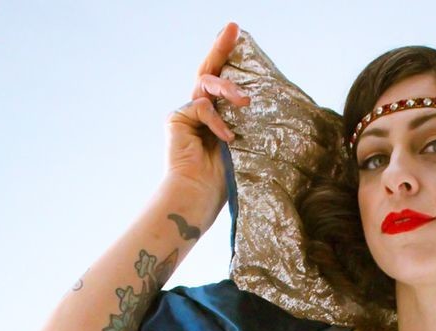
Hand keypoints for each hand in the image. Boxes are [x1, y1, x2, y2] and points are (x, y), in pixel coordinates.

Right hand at [164, 22, 250, 209]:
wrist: (198, 197)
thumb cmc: (224, 181)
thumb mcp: (244, 145)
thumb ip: (245, 122)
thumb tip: (259, 100)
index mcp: (217, 118)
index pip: (223, 83)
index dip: (229, 58)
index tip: (240, 34)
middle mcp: (199, 111)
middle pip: (209, 71)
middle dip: (221, 47)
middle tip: (233, 28)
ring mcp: (186, 113)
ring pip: (207, 85)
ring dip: (228, 88)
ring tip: (244, 101)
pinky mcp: (177, 118)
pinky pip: (202, 106)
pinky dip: (217, 120)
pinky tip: (227, 138)